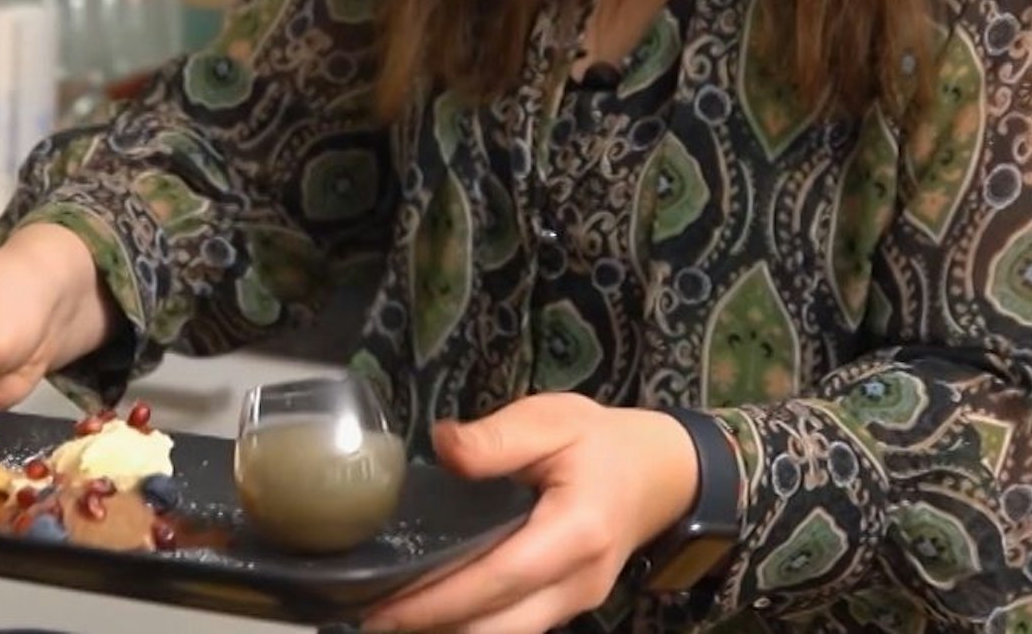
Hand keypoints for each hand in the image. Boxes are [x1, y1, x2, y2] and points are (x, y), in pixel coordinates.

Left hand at [362, 393, 698, 633]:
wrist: (660, 473)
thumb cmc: (600, 442)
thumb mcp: (551, 419)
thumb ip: (496, 438)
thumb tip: (442, 446)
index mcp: (576, 531)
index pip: (498, 578)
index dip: (439, 599)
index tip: (384, 605)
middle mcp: (579, 582)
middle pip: (499, 626)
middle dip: (434, 628)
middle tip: (371, 617)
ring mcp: (578, 603)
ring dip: (452, 631)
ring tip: (392, 616)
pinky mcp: (569, 608)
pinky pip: (517, 628)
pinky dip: (474, 624)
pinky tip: (433, 611)